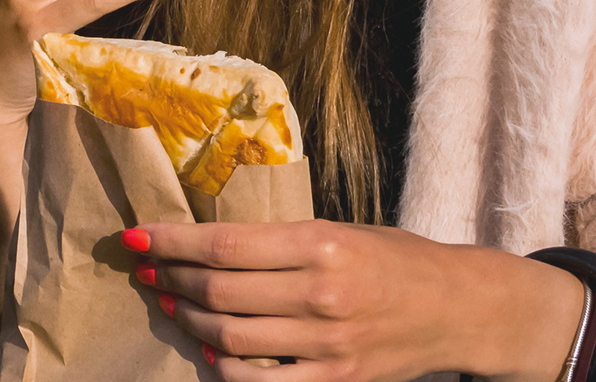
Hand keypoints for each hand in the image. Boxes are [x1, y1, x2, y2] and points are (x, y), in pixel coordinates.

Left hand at [131, 221, 583, 381]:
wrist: (457, 308)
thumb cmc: (395, 258)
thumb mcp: (342, 230)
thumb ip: (283, 241)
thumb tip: (210, 242)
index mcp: (321, 244)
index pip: (224, 245)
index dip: (171, 243)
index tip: (137, 236)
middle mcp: (321, 293)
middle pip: (217, 293)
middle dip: (169, 280)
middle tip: (147, 269)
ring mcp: (327, 344)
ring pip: (229, 338)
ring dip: (187, 321)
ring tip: (169, 304)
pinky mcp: (336, 380)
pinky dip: (227, 368)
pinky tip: (213, 351)